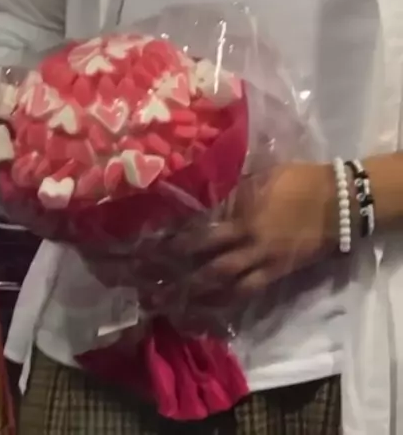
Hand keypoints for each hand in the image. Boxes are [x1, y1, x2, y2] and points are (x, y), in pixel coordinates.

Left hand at [158, 163, 339, 304]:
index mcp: (243, 213)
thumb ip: (233, 191)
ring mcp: (264, 260)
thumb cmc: (297, 180)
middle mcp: (249, 240)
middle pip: (208, 262)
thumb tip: (204, 197)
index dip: (178, 241)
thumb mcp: (260, 177)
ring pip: (225, 283)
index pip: (202, 230)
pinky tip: (208, 310)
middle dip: (180, 274)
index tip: (153, 247)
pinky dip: (226, 302)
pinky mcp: (277, 274)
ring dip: (198, 294)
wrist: (336, 202)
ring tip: (172, 304)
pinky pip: (247, 292)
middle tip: (151, 284)